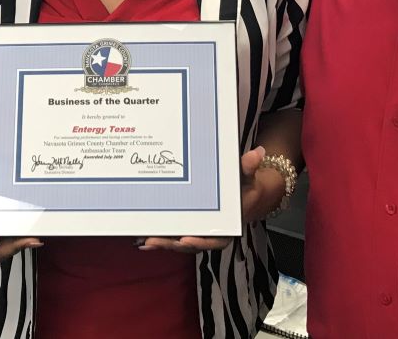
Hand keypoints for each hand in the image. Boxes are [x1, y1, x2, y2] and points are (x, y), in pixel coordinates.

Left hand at [139, 147, 283, 253]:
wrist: (241, 192)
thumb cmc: (244, 186)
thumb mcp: (248, 177)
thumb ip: (248, 168)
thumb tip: (256, 153)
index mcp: (226, 227)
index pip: (213, 239)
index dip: (199, 241)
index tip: (185, 239)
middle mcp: (209, 232)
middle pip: (189, 243)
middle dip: (170, 243)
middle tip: (153, 240)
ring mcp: (196, 230)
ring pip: (177, 240)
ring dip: (160, 241)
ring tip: (143, 239)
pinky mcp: (185, 225)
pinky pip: (172, 231)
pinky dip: (158, 233)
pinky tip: (140, 234)